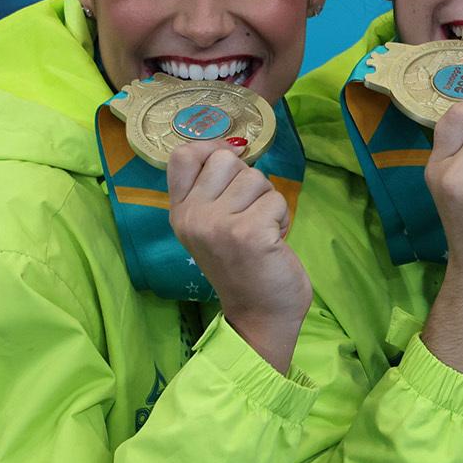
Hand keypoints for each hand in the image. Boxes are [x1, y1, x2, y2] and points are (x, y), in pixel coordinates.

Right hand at [168, 136, 307, 367]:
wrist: (259, 315)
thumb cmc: (244, 267)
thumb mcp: (213, 227)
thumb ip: (214, 191)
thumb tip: (232, 147)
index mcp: (180, 212)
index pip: (181, 156)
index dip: (211, 149)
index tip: (231, 166)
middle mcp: (192, 216)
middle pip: (225, 159)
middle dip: (249, 182)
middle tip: (251, 215)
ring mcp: (217, 224)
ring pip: (256, 177)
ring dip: (268, 202)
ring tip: (262, 231)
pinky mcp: (248, 233)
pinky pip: (276, 200)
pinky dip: (282, 219)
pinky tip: (273, 242)